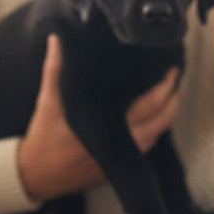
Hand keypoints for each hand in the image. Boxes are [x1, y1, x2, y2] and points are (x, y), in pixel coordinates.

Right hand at [16, 34, 180, 200]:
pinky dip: (155, 127)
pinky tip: (154, 114)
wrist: (37, 175)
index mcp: (109, 125)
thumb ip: (56, 68)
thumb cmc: (44, 138)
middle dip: (173, 96)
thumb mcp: (49, 101)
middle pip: (163, 119)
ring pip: (158, 133)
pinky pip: (148, 144)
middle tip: (176, 76)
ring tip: (170, 91)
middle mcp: (123, 143)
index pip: (150, 104)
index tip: (172, 68)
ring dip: (167, 112)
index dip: (166, 86)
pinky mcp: (121, 166)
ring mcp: (124, 157)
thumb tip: (57, 38)